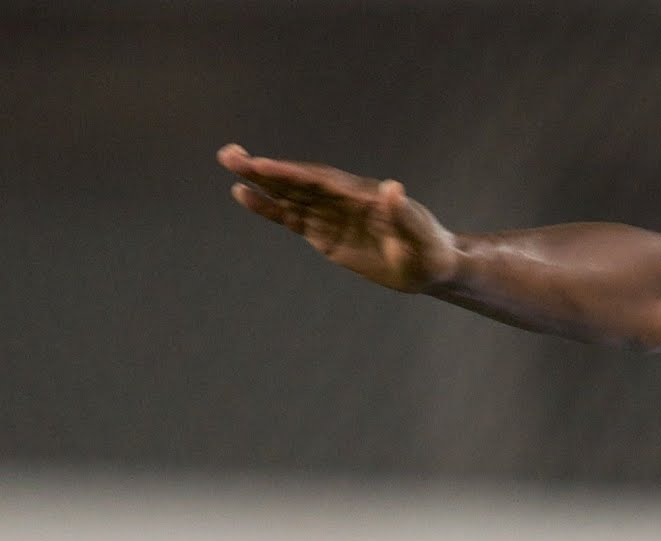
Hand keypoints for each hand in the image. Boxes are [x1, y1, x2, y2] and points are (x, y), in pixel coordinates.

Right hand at [220, 144, 458, 292]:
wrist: (431, 266)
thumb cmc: (430, 250)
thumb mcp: (421, 236)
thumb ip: (404, 215)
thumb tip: (392, 188)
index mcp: (363, 196)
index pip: (322, 182)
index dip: (294, 174)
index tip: (264, 166)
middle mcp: (342, 200)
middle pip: (298, 182)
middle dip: (266, 170)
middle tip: (229, 155)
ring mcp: (331, 216)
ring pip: (290, 196)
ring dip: (260, 183)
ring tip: (229, 166)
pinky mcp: (324, 234)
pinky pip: (292, 218)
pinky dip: (268, 207)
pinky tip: (244, 196)